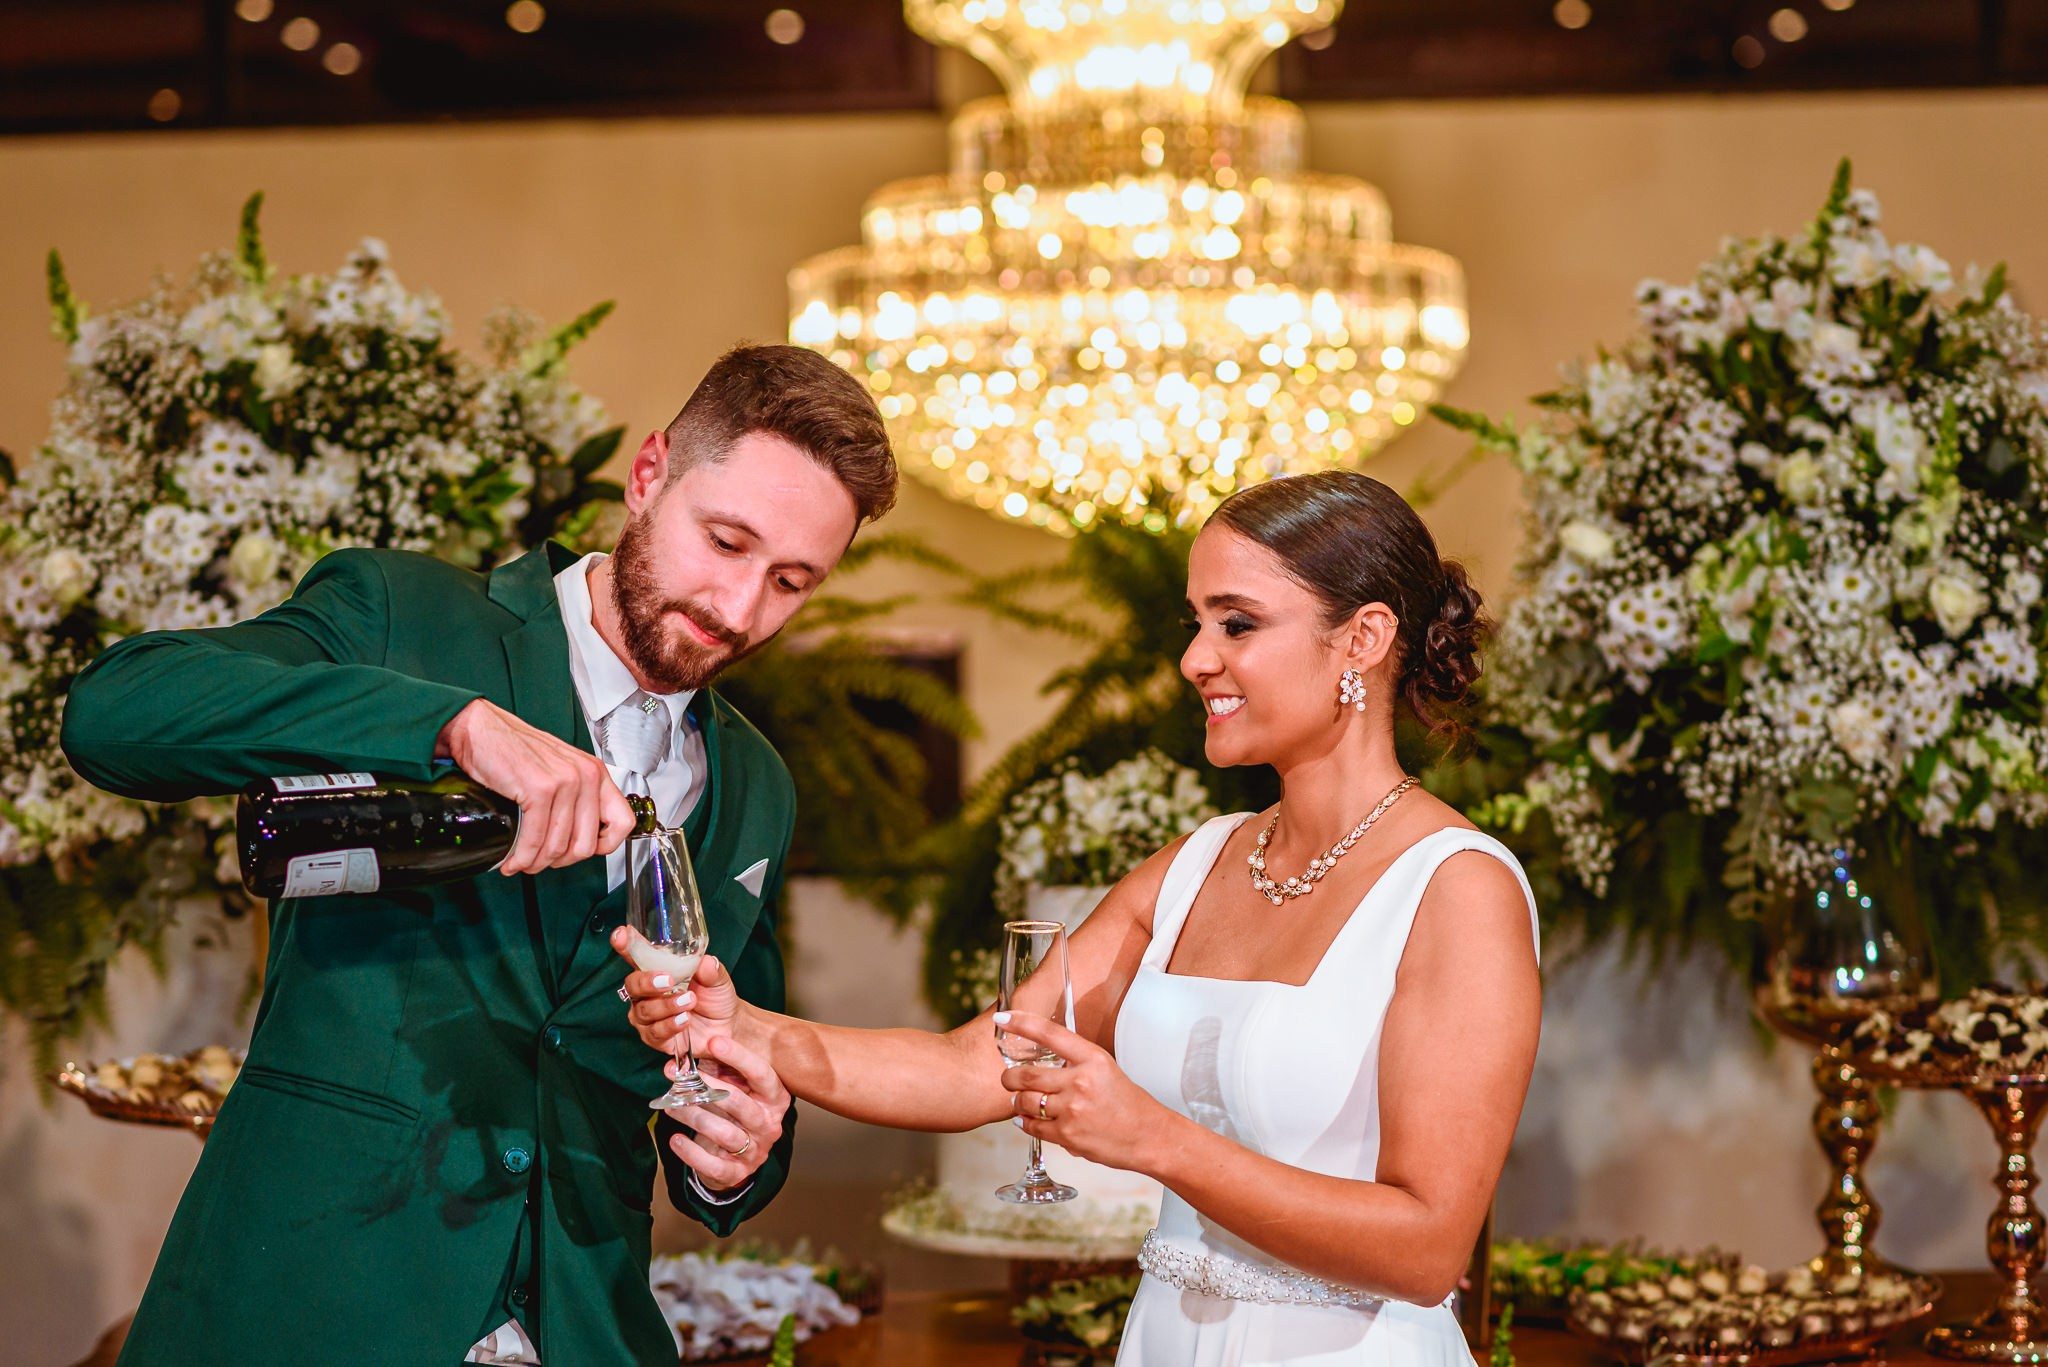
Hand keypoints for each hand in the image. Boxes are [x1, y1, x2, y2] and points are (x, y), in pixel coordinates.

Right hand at [437, 698, 636, 874]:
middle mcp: (586, 776)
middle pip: (586, 845)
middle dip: (560, 861)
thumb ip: (575, 798)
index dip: (604, 847)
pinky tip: (512, 858)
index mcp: (595, 773)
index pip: (623, 823)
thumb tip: (578, 838)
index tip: (580, 852)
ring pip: (559, 847)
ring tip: (522, 861)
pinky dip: (521, 856)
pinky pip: (535, 838)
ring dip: (536, 862)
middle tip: (541, 861)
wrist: (481, 729)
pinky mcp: (539, 789)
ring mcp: (565, 782)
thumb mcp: (559, 771)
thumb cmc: (515, 750)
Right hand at [611, 929, 741, 1053]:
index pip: (636, 956)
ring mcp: (649, 1016)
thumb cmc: (715, 996)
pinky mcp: (656, 1037)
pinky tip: (684, 1020)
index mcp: (657, 971)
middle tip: (668, 981)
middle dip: (647, 982)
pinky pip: (654, 1033)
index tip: (621, 934)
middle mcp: (647, 993)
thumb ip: (711, 970)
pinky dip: (670, 1025)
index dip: (625, 945)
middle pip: (632, 985)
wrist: (727, 1026)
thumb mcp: (718, 979)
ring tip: (689, 1001)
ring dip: (666, 1005)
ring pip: (644, 1010)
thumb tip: (707, 962)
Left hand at [660, 1033, 789, 1190]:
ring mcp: (755, 1150)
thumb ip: (718, 1071)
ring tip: (671, 1106)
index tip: (715, 1041)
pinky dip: (691, 1153)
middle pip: (741, 1104)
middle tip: (682, 1077)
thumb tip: (684, 1056)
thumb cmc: (734, 1112)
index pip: (762, 1074)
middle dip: (709, 1088)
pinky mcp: (737, 1172)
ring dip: (694, 1117)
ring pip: (725, 1134)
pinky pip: (714, 1165)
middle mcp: (769, 1124)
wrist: (737, 1156)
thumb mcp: (734, 1089)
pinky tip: (675, 1140)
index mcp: (775, 1098)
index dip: (740, 1057)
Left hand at [997, 1011, 1172, 1175]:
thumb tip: (1043, 1058)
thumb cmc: (1128, 1103)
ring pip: (1024, 1102)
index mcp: (1092, 1059)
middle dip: (1008, 1077)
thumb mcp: (1106, 1068)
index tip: (1003, 1018)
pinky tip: (1027, 1119)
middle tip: (1008, 1078)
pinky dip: (1025, 1123)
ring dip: (1017, 1102)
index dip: (1021, 1023)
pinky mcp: (1067, 1135)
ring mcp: (1072, 1110)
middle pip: (1025, 1075)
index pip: (1049, 1033)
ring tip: (1021, 1102)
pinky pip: (1032, 1126)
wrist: (1148, 1136)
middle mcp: (1080, 1081)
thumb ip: (1075, 1061)